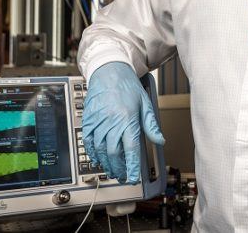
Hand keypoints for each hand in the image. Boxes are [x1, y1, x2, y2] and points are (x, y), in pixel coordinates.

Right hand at [82, 62, 164, 183]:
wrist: (109, 70)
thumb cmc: (127, 85)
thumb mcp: (145, 102)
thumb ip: (151, 124)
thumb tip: (159, 140)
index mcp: (127, 118)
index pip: (130, 149)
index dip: (131, 166)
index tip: (132, 177)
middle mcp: (111, 121)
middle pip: (114, 153)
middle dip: (118, 168)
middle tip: (122, 176)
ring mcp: (98, 121)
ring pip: (100, 150)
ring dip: (106, 163)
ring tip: (112, 170)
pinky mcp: (88, 119)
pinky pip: (88, 141)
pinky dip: (93, 153)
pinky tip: (98, 158)